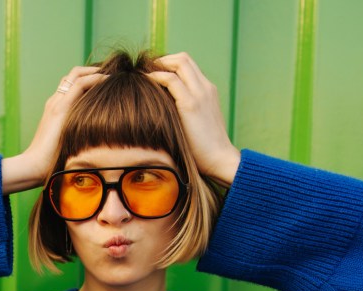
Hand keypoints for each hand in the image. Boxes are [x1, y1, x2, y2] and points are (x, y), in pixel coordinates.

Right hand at [2, 66, 106, 194]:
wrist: (34, 166)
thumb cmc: (50, 163)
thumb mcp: (67, 145)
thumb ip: (77, 139)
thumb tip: (94, 147)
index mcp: (55, 109)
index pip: (71, 85)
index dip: (88, 79)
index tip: (106, 83)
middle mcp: (55, 102)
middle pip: (73, 75)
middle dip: (93, 71)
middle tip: (111, 75)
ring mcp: (56, 103)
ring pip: (76, 74)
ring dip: (95, 71)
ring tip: (112, 74)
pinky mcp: (61, 108)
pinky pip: (80, 84)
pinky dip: (95, 79)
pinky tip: (108, 81)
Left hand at [147, 52, 239, 185]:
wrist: (220, 159)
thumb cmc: (204, 149)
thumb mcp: (195, 124)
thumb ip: (183, 113)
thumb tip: (162, 114)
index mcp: (207, 91)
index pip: (188, 66)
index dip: (168, 65)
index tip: (152, 74)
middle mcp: (205, 87)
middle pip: (183, 58)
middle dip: (161, 60)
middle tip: (144, 72)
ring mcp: (200, 93)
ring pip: (179, 62)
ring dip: (158, 65)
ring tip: (142, 76)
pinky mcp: (191, 104)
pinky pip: (171, 80)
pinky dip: (156, 77)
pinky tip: (144, 84)